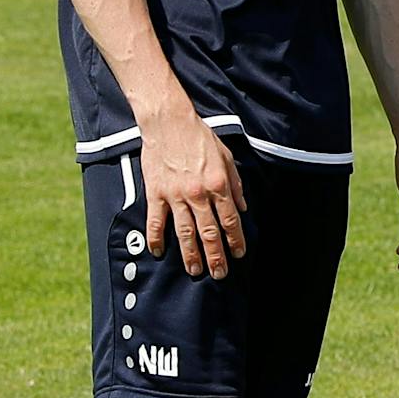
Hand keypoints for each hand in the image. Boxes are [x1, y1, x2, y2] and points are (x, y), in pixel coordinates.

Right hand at [137, 105, 245, 279]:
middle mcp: (198, 194)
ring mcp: (175, 195)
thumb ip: (236, 185)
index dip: (235, 240)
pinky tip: (159, 252)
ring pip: (184, 232)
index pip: (230, 220)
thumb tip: (243, 208)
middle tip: (220, 273)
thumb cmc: (201, 138)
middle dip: (216, 255)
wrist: (169, 123)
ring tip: (195, 270)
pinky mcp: (155, 193)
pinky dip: (157, 239)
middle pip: (209, 232)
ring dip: (190, 254)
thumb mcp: (227, 158)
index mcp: (219, 185)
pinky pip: (156, 221)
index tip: (239, 254)